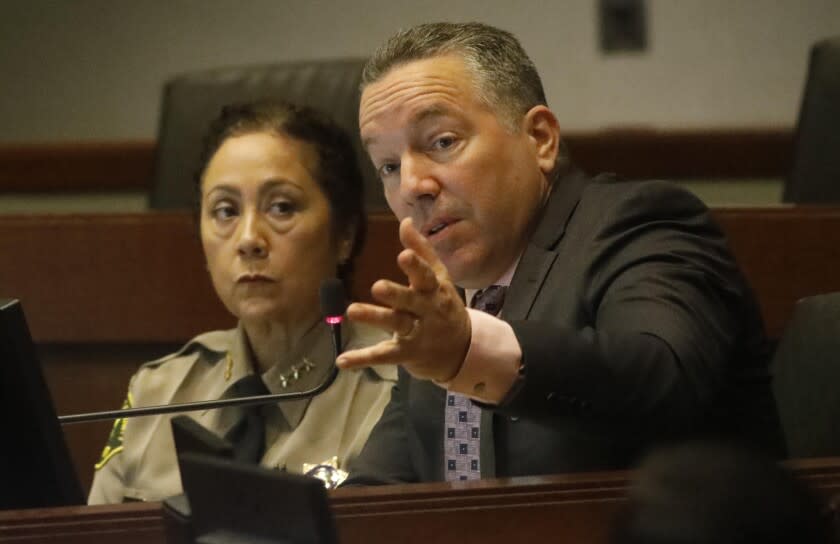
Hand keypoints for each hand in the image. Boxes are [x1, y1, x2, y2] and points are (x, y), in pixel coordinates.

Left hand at [336, 217, 470, 382]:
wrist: (463, 350)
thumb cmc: (444, 306)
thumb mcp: (440, 278)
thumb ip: (422, 251)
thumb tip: (405, 220)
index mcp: (435, 290)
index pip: (426, 276)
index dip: (415, 266)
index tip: (403, 255)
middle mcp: (427, 310)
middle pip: (411, 300)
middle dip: (396, 294)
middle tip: (377, 286)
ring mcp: (418, 333)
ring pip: (395, 324)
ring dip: (374, 317)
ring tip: (351, 311)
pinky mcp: (406, 353)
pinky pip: (384, 355)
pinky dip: (363, 358)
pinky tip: (342, 360)